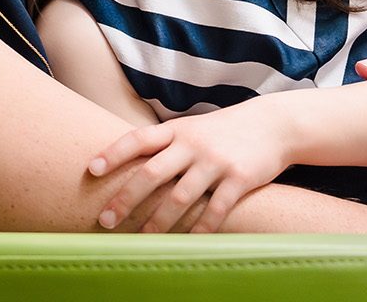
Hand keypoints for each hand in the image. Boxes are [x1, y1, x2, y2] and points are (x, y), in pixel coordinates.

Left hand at [88, 102, 291, 233]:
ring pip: (180, 197)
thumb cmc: (225, 130)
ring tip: (141, 238)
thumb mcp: (193, 128)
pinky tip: (186, 242)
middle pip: (152, 173)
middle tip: (106, 220)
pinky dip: (200, 229)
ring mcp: (216, 162)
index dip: (114, 153)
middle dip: (126, 198)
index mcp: (178, 130)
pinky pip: (215, 210)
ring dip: (158, 221)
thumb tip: (129, 167)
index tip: (91, 170)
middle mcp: (194, 144)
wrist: (274, 124)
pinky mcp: (240, 179)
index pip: (138, 139)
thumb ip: (166, 145)